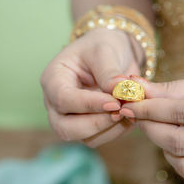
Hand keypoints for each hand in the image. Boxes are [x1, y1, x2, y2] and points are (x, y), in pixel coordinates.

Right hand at [41, 28, 142, 146]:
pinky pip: (98, 138)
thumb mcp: (104, 50)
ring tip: (130, 111)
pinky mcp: (85, 126)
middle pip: (65, 127)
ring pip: (82, 137)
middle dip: (95, 124)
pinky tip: (130, 116)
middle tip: (122, 112)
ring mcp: (68, 116)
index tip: (115, 102)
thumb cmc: (102, 45)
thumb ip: (109, 72)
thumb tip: (119, 93)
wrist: (113, 51)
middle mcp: (55, 102)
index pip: (64, 99)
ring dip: (109, 129)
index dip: (88, 104)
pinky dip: (115, 132)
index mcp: (53, 78)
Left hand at [120, 66, 183, 183]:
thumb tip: (140, 89)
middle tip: (138, 115)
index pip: (180, 112)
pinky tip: (178, 145)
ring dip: (163, 148)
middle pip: (179, 141)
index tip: (130, 103)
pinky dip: (181, 163)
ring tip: (160, 129)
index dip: (149, 108)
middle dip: (150, 127)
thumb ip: (176, 88)